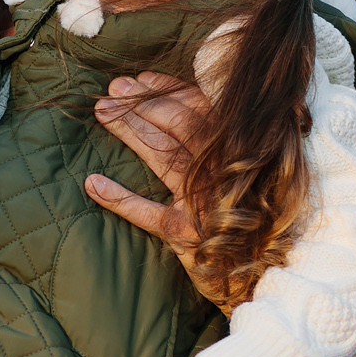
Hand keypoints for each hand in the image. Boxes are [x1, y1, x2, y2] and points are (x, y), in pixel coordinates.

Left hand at [85, 71, 231, 304]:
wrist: (262, 277)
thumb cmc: (254, 222)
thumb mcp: (251, 175)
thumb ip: (230, 143)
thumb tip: (196, 103)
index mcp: (241, 154)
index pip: (203, 111)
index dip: (169, 91)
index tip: (141, 79)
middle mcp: (225, 174)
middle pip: (180, 127)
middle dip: (143, 104)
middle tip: (114, 90)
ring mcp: (204, 204)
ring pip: (164, 159)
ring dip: (130, 133)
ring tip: (102, 113)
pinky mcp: (185, 234)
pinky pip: (148, 214)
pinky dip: (120, 199)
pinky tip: (93, 184)